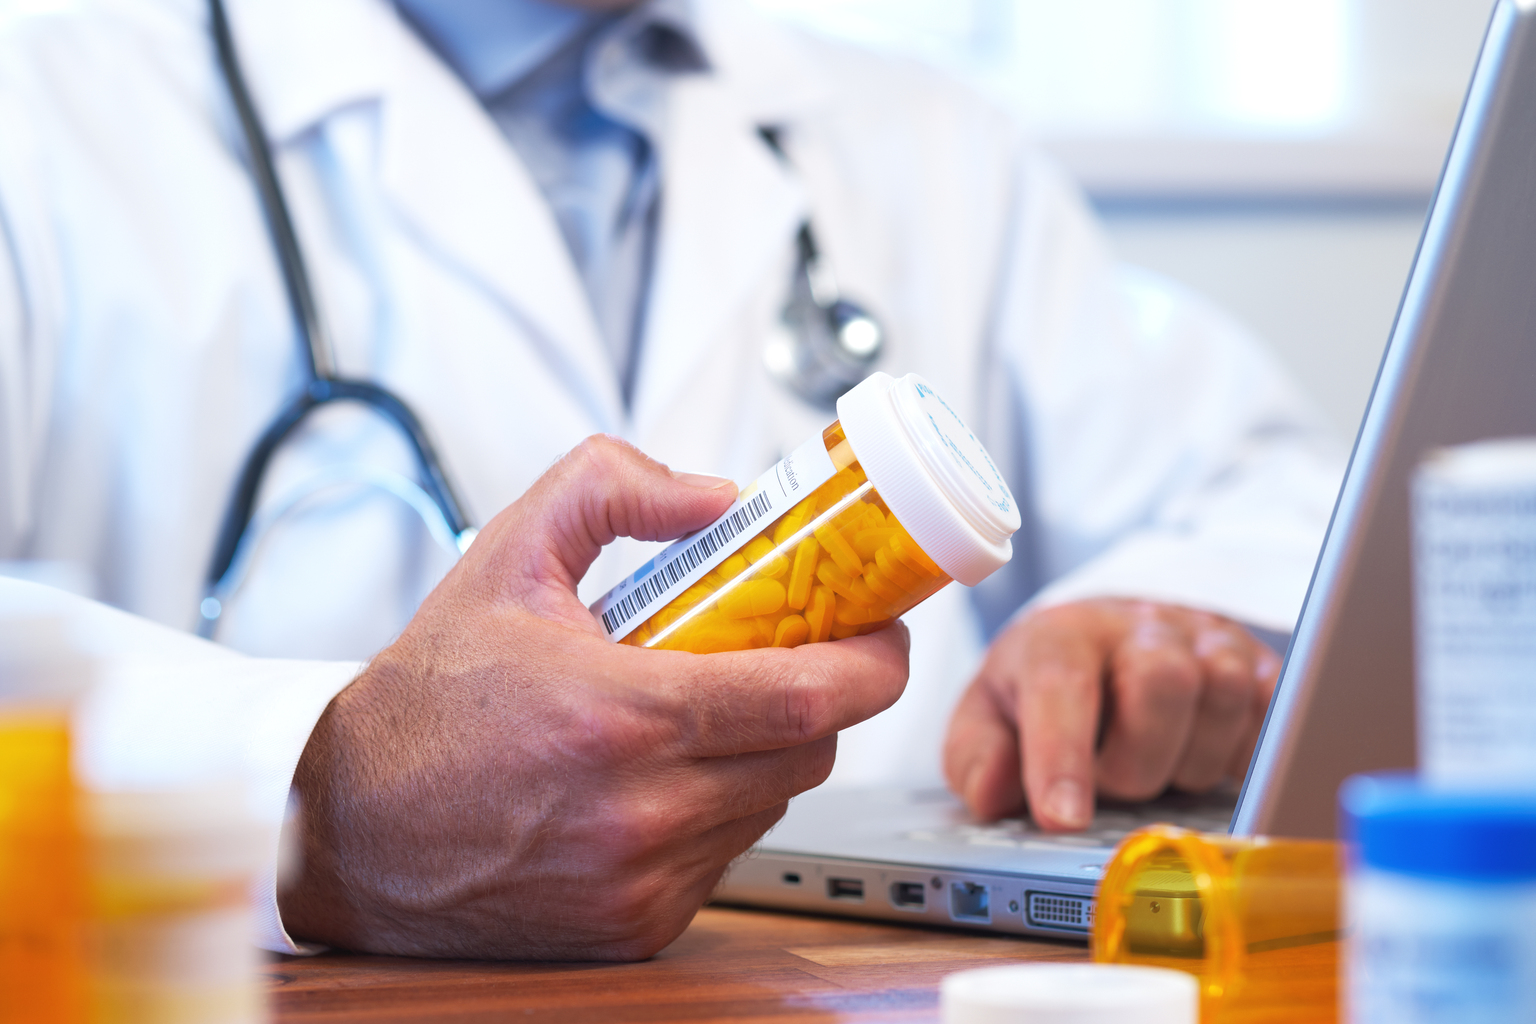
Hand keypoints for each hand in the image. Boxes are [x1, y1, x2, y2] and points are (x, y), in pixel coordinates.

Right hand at [278, 436, 909, 959]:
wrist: (350, 828)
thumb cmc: (430, 699)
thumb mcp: (507, 554)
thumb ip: (611, 490)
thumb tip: (717, 497)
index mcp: (621, 714)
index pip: (811, 696)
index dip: (875, 663)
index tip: (885, 635)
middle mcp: (641, 811)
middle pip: (810, 751)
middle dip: (820, 696)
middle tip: (798, 652)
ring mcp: (642, 878)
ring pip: (774, 802)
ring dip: (768, 749)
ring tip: (709, 709)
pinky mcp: (636, 925)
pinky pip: (729, 853)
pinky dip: (721, 805)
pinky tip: (665, 774)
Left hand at [942, 598, 1278, 830]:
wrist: (1109, 639)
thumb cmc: (1043, 687)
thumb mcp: (988, 718)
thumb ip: (975, 758)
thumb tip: (993, 793)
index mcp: (1061, 634)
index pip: (1061, 685)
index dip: (1062, 755)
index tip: (1062, 817)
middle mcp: (1136, 626)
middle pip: (1160, 679)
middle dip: (1137, 759)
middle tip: (1115, 783)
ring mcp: (1202, 639)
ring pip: (1223, 693)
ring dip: (1191, 757)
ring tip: (1158, 767)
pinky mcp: (1257, 663)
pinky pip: (1273, 707)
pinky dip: (1245, 750)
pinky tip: (1210, 761)